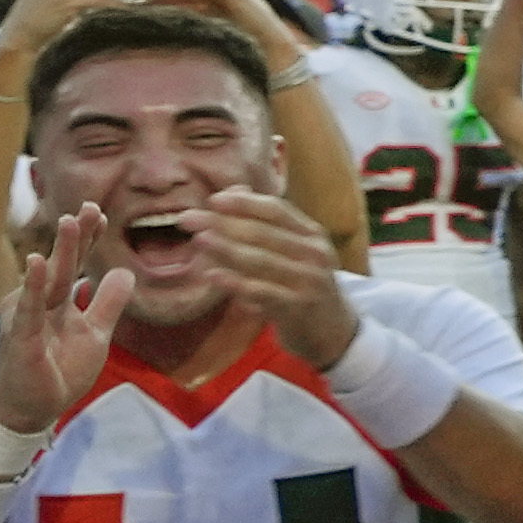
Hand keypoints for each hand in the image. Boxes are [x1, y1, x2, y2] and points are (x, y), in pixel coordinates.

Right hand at [0, 200, 137, 434]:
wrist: (32, 410)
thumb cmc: (59, 370)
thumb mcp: (95, 335)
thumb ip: (108, 304)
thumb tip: (125, 271)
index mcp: (56, 300)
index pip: (74, 263)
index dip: (87, 239)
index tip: (100, 212)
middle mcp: (38, 302)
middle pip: (62, 264)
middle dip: (77, 235)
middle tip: (90, 206)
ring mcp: (26, 317)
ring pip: (47, 279)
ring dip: (59, 250)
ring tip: (70, 221)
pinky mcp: (18, 335)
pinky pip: (28, 308)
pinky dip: (33, 285)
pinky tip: (37, 261)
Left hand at [194, 184, 358, 362]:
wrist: (334, 331)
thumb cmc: (305, 285)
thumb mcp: (295, 251)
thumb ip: (267, 223)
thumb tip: (233, 191)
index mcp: (311, 234)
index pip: (277, 210)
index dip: (244, 203)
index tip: (213, 200)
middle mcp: (314, 253)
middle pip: (263, 233)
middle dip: (222, 224)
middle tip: (188, 219)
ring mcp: (307, 280)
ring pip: (260, 260)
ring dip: (226, 249)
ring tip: (198, 240)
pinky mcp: (297, 307)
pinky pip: (261, 292)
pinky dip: (235, 283)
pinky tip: (213, 276)